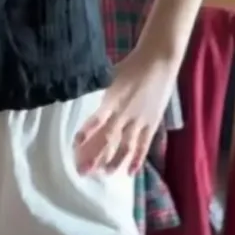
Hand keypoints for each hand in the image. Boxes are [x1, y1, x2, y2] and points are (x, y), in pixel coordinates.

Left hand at [73, 48, 177, 175]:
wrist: (159, 60)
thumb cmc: (130, 65)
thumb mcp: (108, 75)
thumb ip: (97, 90)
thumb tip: (76, 98)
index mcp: (112, 97)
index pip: (97, 119)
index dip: (86, 132)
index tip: (75, 145)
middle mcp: (125, 111)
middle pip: (109, 137)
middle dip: (96, 155)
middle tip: (84, 171)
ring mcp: (140, 119)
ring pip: (126, 145)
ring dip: (115, 160)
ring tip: (105, 174)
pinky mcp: (152, 122)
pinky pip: (144, 143)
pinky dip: (137, 158)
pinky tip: (131, 172)